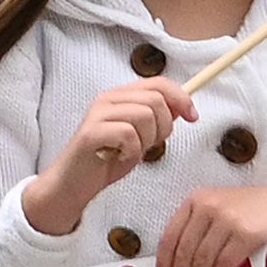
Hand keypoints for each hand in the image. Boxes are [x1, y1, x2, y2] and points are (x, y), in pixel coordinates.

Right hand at [25, 75, 195, 233]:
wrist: (74, 184)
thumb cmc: (106, 160)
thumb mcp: (139, 137)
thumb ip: (156, 119)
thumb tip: (181, 107)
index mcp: (120, 96)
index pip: (158, 83)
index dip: (181, 98)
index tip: (193, 117)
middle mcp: (108, 100)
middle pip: (156, 100)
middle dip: (164, 126)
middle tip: (150, 145)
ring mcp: (98, 115)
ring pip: (145, 116)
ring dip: (147, 141)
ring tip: (131, 152)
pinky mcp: (92, 133)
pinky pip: (129, 134)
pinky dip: (133, 151)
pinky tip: (121, 157)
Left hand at [151, 183, 266, 266]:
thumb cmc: (254, 214)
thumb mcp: (221, 211)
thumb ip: (199, 232)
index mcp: (196, 200)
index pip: (170, 238)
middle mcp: (207, 206)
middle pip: (183, 253)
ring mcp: (226, 218)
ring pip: (200, 262)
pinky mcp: (245, 233)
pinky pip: (223, 265)